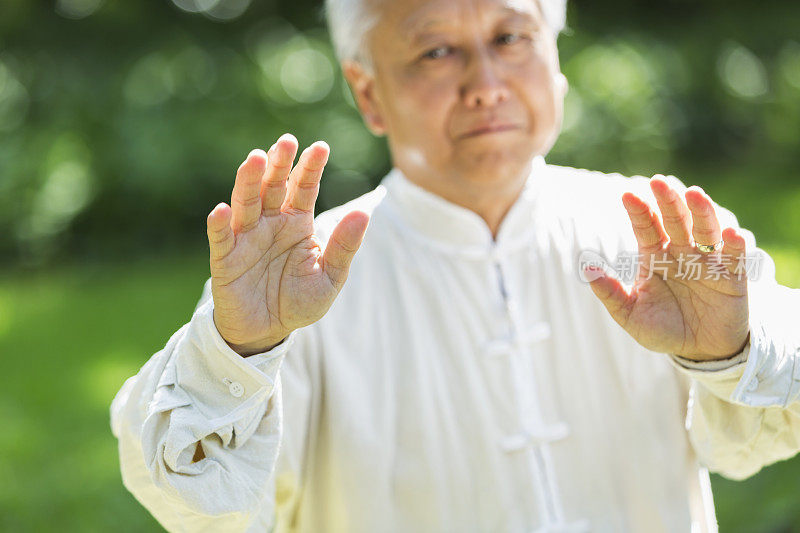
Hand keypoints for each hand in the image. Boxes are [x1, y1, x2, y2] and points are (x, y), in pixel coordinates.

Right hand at [206, 134, 369, 355]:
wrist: (268, 331)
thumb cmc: (299, 300)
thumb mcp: (330, 277)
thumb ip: (344, 246)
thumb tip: (363, 213)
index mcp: (298, 222)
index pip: (305, 187)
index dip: (311, 167)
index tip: (320, 147)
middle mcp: (270, 222)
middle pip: (273, 186)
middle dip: (279, 163)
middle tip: (287, 141)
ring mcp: (246, 237)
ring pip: (246, 202)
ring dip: (248, 181)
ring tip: (254, 159)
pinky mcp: (225, 258)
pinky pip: (220, 238)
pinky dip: (219, 224)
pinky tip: (222, 210)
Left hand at [586, 175, 749, 360]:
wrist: (698, 351)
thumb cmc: (662, 328)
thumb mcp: (630, 315)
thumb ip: (611, 293)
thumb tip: (586, 268)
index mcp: (655, 256)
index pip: (645, 227)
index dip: (638, 211)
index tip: (627, 194)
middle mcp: (681, 252)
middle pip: (675, 220)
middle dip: (668, 201)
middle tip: (659, 181)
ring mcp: (708, 262)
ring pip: (705, 230)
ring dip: (702, 212)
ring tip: (694, 193)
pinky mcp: (732, 277)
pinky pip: (734, 258)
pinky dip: (733, 245)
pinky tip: (730, 234)